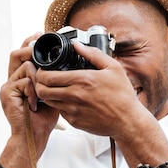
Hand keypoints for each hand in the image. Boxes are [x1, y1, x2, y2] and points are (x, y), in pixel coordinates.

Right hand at [0, 34, 59, 156]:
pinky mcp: (7, 93)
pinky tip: (35, 104)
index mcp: (21, 79)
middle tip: (39, 49)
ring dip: (38, 77)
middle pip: (16, 54)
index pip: (22, 55)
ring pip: (25, 67)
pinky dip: (33, 91)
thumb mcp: (53, 94)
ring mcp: (7, 86)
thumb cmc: (44, 119)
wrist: (34, 137)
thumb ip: (53, 79)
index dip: (29, 43)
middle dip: (29, 49)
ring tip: (41, 94)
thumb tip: (66, 65)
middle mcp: (11, 80)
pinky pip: (24, 81)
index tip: (39, 34)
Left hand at [35, 42, 149, 137]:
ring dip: (47, 95)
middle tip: (43, 80)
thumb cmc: (122, 95)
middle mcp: (74, 96)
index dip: (40, 73)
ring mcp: (73, 111)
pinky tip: (67, 101)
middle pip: (42, 91)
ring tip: (54, 89)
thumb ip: (92, 54)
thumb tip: (77, 45)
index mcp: (81, 80)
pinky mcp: (74, 122)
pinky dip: (60, 106)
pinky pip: (60, 112)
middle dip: (38, 84)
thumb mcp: (112, 68)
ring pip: (48, 102)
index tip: (43, 70)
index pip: (47, 77)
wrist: (128, 121)